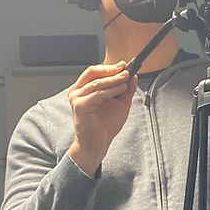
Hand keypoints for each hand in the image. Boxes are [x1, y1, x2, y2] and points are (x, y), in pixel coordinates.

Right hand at [66, 61, 137, 175]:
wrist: (97, 144)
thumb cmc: (104, 125)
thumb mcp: (120, 103)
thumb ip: (125, 89)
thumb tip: (133, 76)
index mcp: (82, 88)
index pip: (94, 71)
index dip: (110, 67)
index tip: (125, 65)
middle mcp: (76, 91)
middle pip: (92, 72)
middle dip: (110, 69)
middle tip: (125, 68)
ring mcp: (76, 98)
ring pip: (97, 82)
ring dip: (113, 79)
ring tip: (126, 77)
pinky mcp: (80, 106)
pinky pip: (98, 94)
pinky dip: (111, 90)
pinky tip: (121, 88)